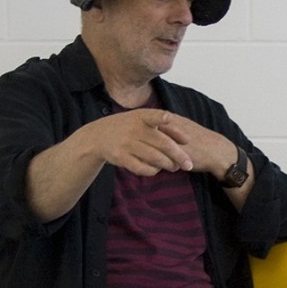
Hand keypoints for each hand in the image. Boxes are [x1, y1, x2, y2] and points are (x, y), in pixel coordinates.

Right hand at [82, 108, 196, 175]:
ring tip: (175, 168)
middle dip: (179, 156)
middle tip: (188, 164)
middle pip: (162, 144)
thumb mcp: (141, 120)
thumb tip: (187, 138)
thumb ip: (163, 126)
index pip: (152, 116)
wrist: (98, 137)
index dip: (161, 118)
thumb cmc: (128, 127)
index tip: (169, 119)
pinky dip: (153, 171)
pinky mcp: (120, 157)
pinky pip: (142, 168)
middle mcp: (133, 129)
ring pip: (154, 158)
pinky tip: (157, 170)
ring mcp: (126, 144)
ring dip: (168, 165)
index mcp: (140, 117)